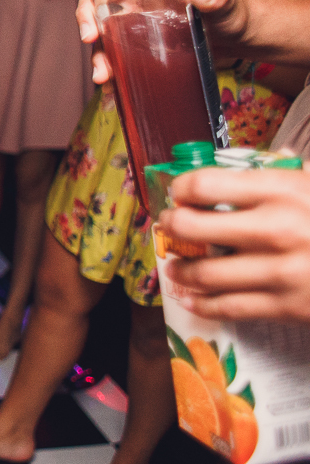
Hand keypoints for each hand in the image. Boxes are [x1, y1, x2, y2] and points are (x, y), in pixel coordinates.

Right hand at [75, 0, 241, 83]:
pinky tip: (112, 88)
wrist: (239, 40)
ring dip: (97, 53)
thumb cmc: (234, 12)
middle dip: (86, 14)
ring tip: (104, 76)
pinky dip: (111, 71)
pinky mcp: (138, 44)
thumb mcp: (227, 1)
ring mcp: (136, 20)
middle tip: (89, 37)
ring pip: (103, 31)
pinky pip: (116, 54)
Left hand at [158, 167, 309, 322]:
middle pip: (192, 226)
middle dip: (172, 226)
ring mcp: (281, 270)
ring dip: (181, 268)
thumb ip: (293, 172)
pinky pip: (229, 306)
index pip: (205, 183)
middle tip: (170, 227)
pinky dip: (202, 302)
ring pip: (204, 272)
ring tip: (176, 265)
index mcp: (284, 189)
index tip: (178, 192)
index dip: (181, 187)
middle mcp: (277, 228)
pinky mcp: (288, 305)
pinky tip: (192, 297)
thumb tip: (273, 157)